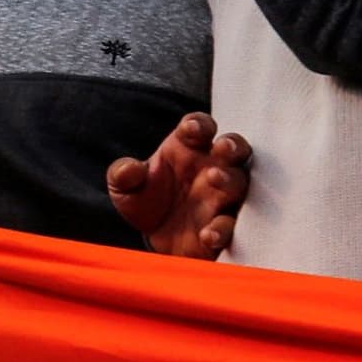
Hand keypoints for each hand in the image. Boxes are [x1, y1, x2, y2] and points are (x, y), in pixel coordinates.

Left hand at [106, 111, 253, 259]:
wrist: (153, 237)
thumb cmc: (145, 198)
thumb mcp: (124, 187)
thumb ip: (123, 174)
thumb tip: (128, 169)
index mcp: (188, 148)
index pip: (199, 127)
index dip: (199, 124)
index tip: (193, 128)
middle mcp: (211, 167)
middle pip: (232, 148)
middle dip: (231, 144)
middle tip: (223, 147)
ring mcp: (222, 196)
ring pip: (238, 182)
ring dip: (229, 179)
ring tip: (215, 179)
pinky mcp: (224, 224)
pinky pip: (229, 224)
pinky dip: (221, 228)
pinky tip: (208, 234)